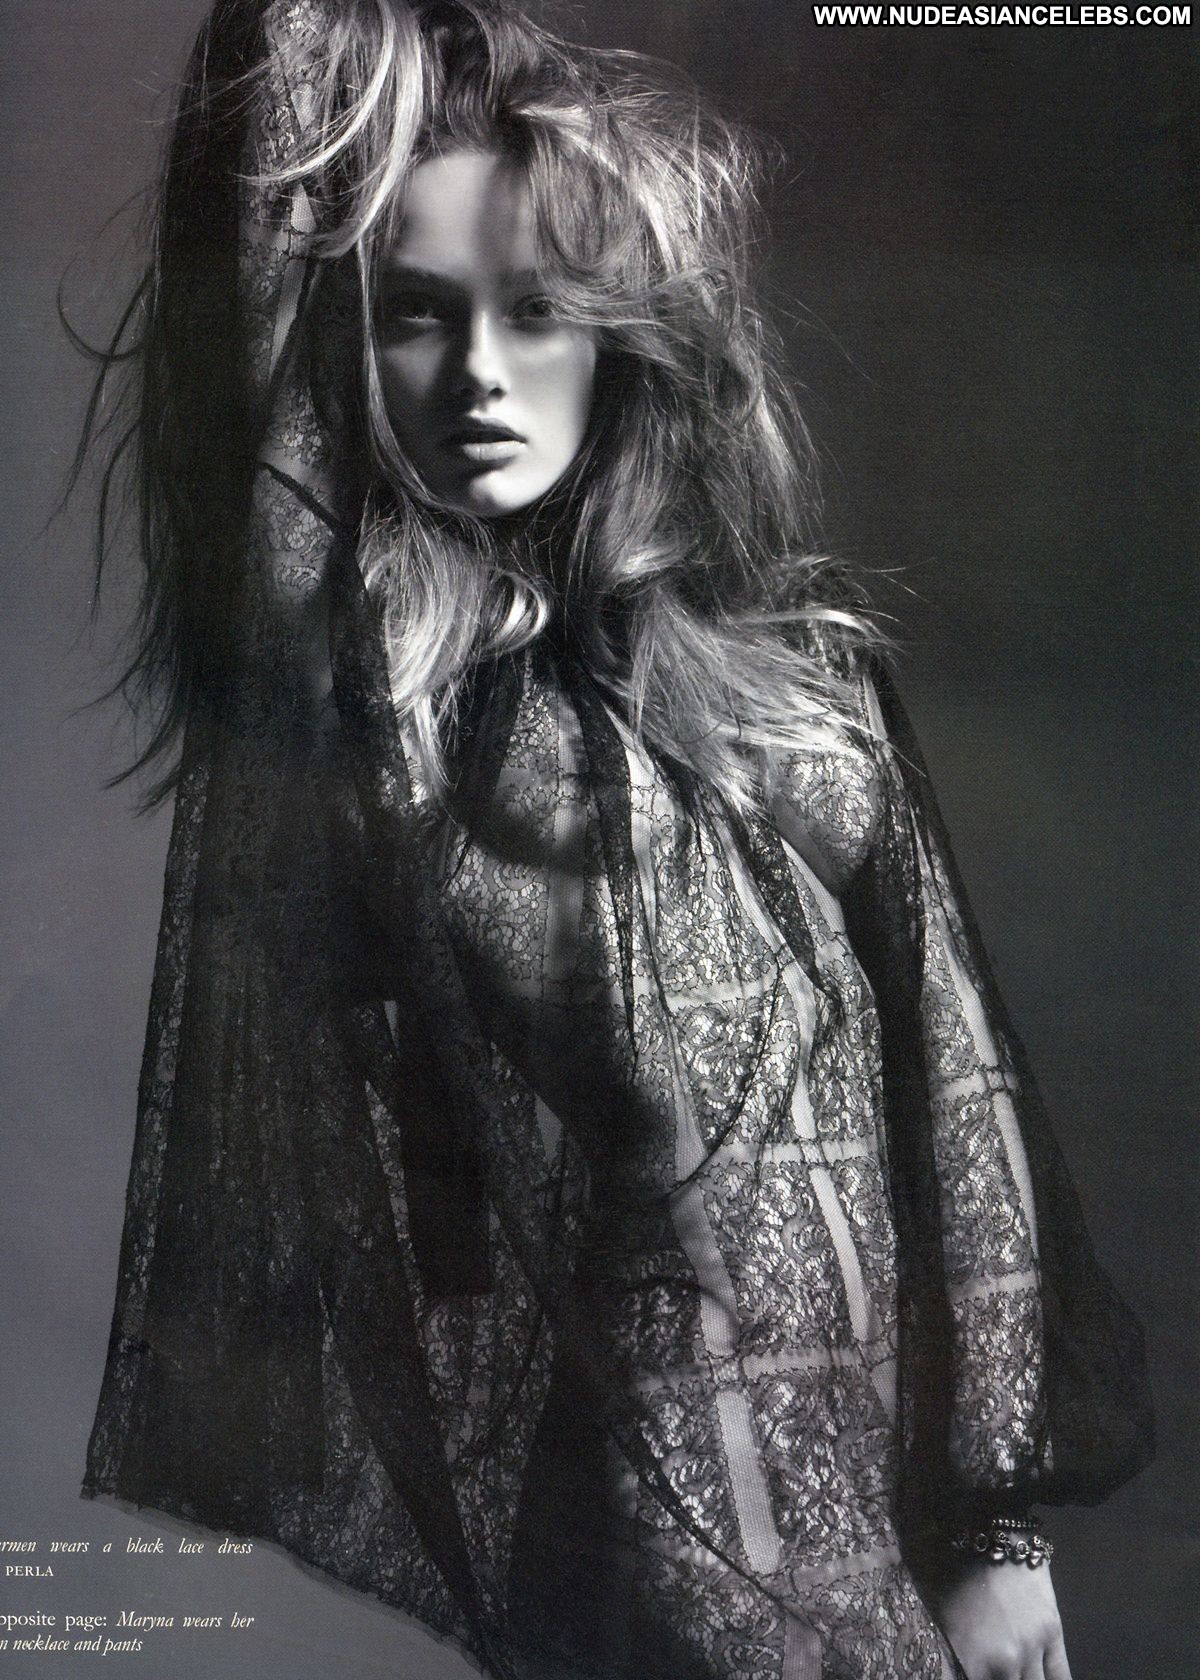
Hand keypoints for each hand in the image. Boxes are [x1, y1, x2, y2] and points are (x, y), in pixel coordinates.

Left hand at [930, 1558, 1071, 1679]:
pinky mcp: (1053, 1634)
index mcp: (970, 1658)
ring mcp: (1031, 1649)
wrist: (991, 1535)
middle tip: (1001, 1672)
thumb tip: (959, 1670)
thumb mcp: (942, 1619)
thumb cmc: (955, 1571)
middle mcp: (1004, 1661)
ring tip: (1020, 1675)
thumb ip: (955, 1658)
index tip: (977, 1675)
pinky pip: (1061, 1676)